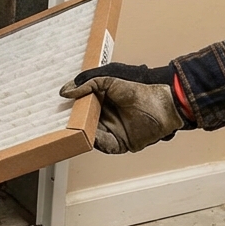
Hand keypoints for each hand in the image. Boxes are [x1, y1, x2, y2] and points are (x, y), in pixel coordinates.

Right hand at [59, 63, 188, 153]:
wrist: (164, 105)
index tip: (61, 107)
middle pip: (83, 122)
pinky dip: (98, 142)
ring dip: (84, 133)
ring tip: (77, 128)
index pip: (80, 107)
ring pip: (91, 135)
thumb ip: (89, 83)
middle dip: (73, 123)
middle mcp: (105, 117)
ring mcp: (112, 130)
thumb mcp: (111, 79)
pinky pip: (104, 146)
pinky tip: (92, 136)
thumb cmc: (142, 89)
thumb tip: (67, 91)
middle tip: (64, 120)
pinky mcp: (119, 143)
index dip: (70, 108)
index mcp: (101, 101)